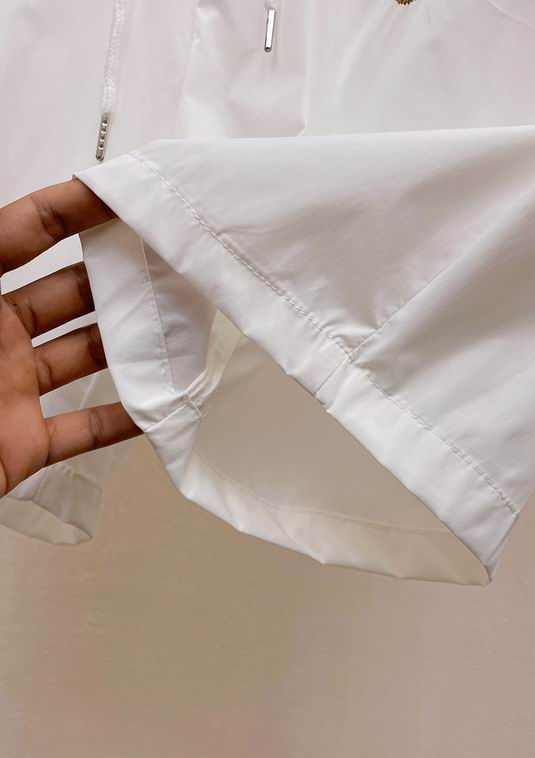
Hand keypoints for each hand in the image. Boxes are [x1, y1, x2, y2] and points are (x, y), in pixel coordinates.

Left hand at [0, 179, 140, 496]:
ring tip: (178, 324)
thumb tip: (19, 213)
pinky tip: (158, 405)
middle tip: (169, 262)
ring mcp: (10, 391)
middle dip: (117, 276)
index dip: (71, 208)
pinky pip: (81, 429)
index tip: (123, 194)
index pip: (23, 234)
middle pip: (67, 294)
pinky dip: (121, 421)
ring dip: (129, 344)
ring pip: (83, 357)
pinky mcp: (23, 445)